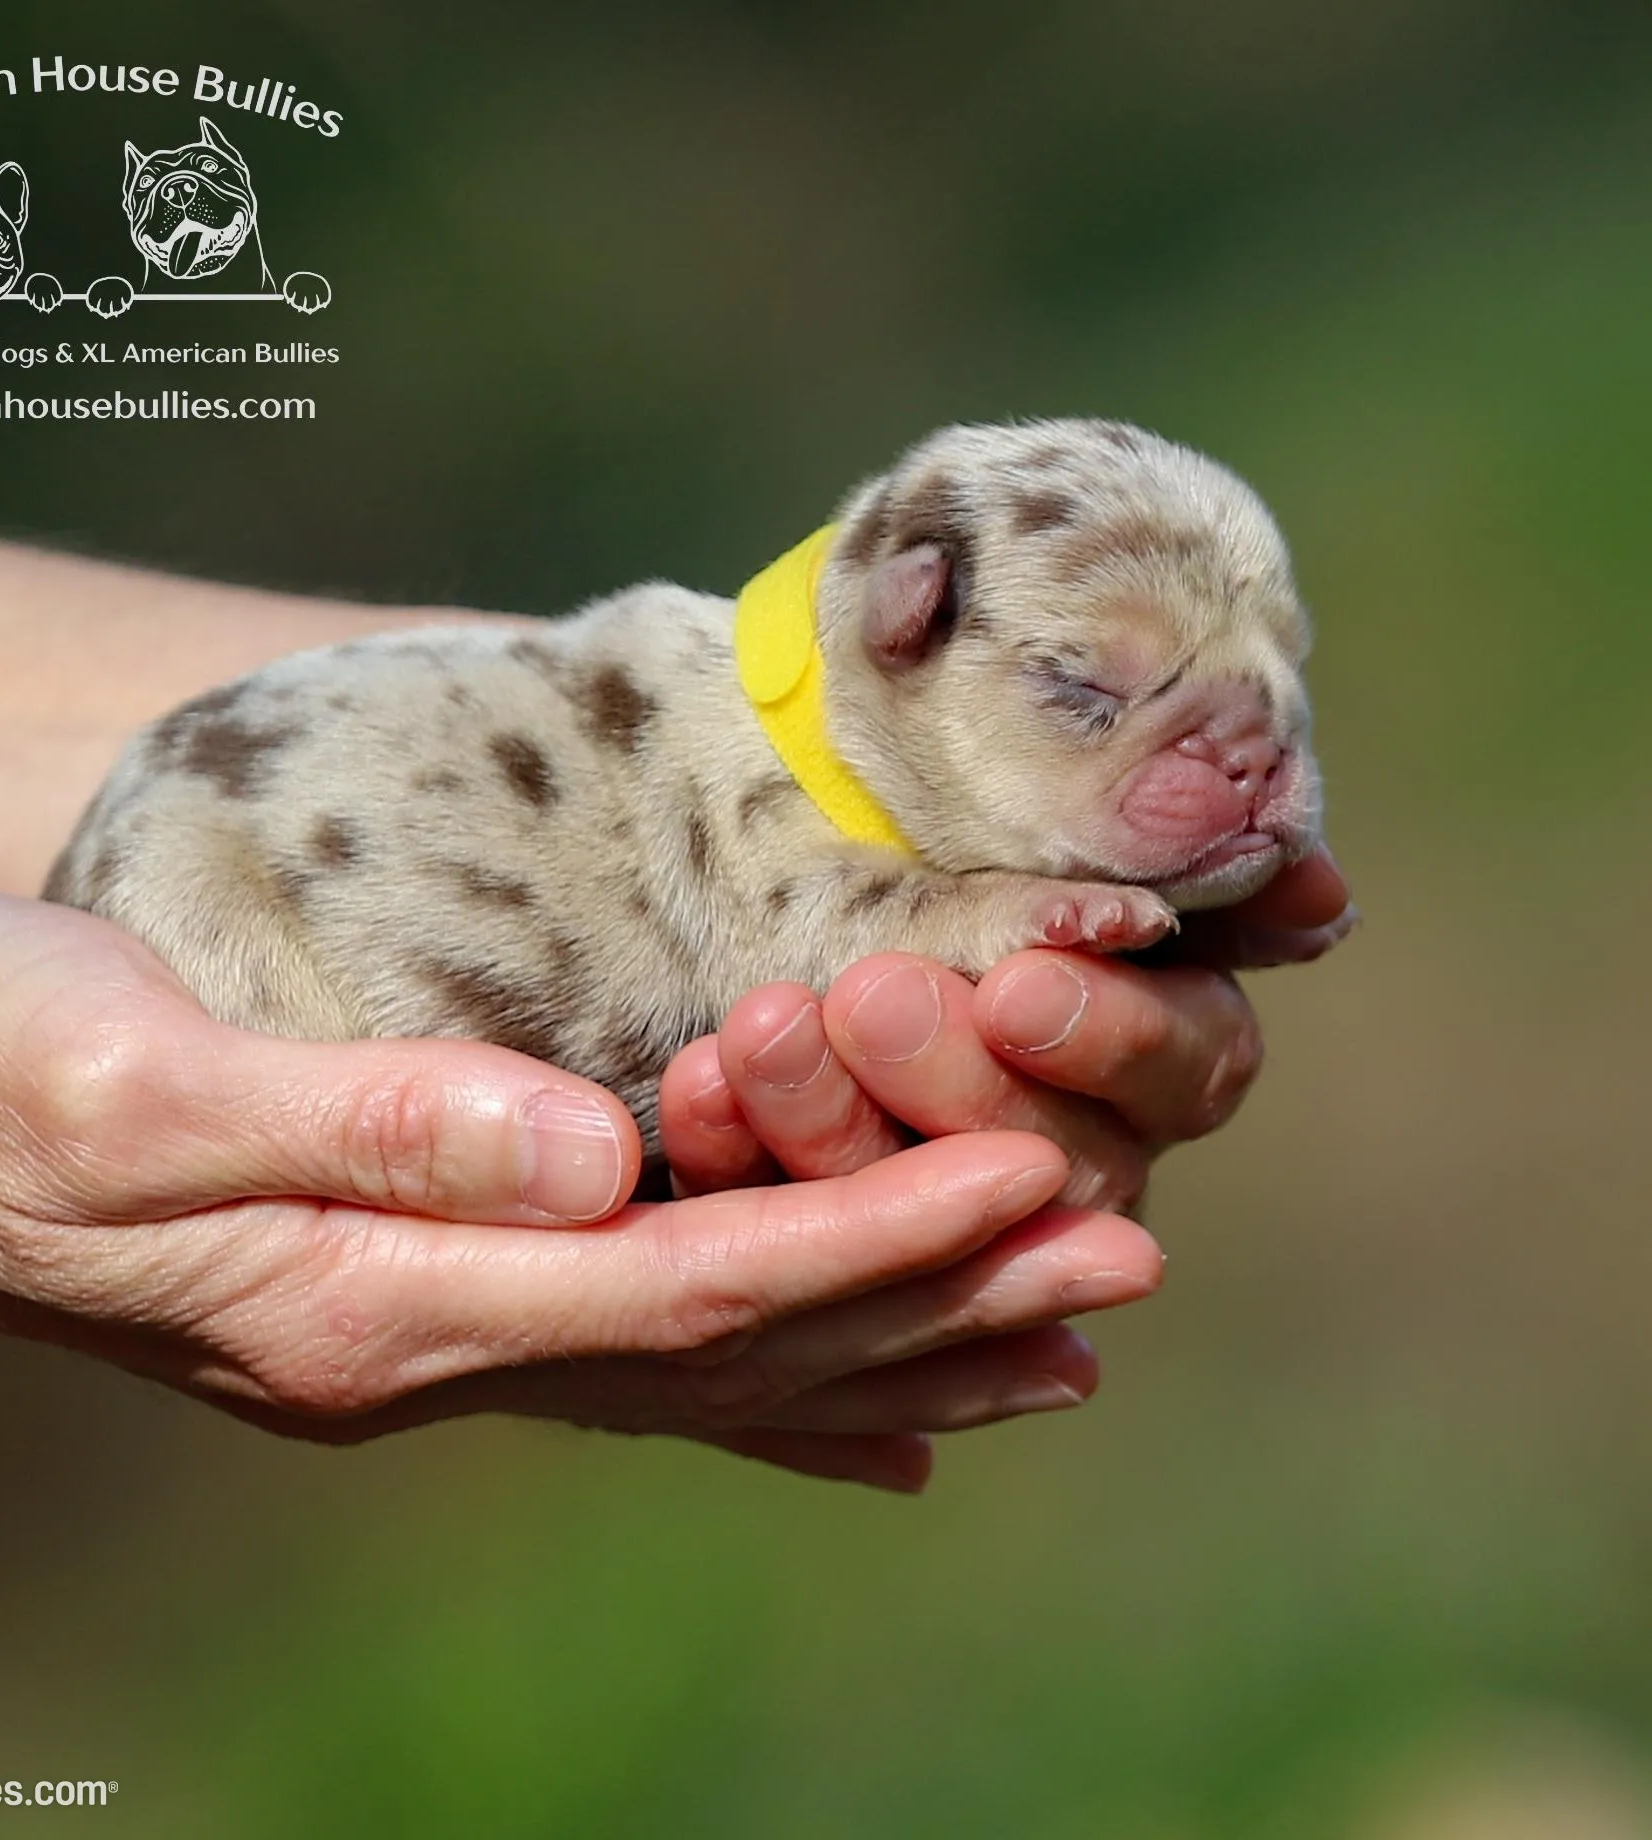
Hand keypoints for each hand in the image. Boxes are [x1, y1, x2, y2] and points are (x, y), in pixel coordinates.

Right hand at [0, 892, 1160, 1491]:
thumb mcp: (141, 1080)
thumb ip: (371, 1122)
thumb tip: (595, 1148)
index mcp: (374, 1295)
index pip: (693, 1283)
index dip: (878, 1239)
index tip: (1044, 1182)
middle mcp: (422, 1340)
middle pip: (738, 1342)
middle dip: (939, 1294)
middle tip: (1125, 1256)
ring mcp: (420, 1331)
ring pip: (710, 1360)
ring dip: (889, 1336)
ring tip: (1053, 1325)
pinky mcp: (405, 1288)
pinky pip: (632, 1345)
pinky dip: (769, 1368)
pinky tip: (863, 1402)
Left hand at [660, 847, 1354, 1231]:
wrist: (745, 801)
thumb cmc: (914, 775)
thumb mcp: (1020, 785)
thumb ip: (1161, 849)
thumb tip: (1322, 902)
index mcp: (1157, 1029)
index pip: (1189, 1068)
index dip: (1113, 1039)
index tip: (1016, 986)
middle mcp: (1074, 1131)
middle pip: (1065, 1166)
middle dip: (960, 1086)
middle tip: (868, 1000)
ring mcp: (954, 1199)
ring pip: (930, 1224)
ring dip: (841, 1131)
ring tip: (757, 1032)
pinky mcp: (826, 1229)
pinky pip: (796, 1237)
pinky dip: (738, 1158)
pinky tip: (697, 1087)